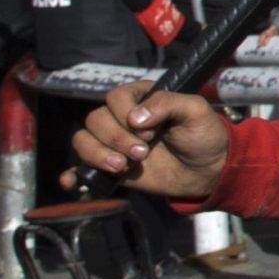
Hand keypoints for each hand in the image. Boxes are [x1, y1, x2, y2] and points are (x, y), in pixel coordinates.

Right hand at [70, 84, 233, 199]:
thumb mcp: (195, 111)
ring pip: (83, 140)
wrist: (206, 170)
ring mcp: (113, 142)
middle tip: (143, 153)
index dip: (126, 115)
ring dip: (97, 154)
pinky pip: (80, 167)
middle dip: (116, 139)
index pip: (115, 97)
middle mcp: (122, 117)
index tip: (150, 133)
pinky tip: (72, 181)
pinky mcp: (110, 166)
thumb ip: (168, 103)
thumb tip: (136, 117)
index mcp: (141, 98)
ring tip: (123, 167)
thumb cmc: (203, 135)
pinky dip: (73, 174)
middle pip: (95, 119)